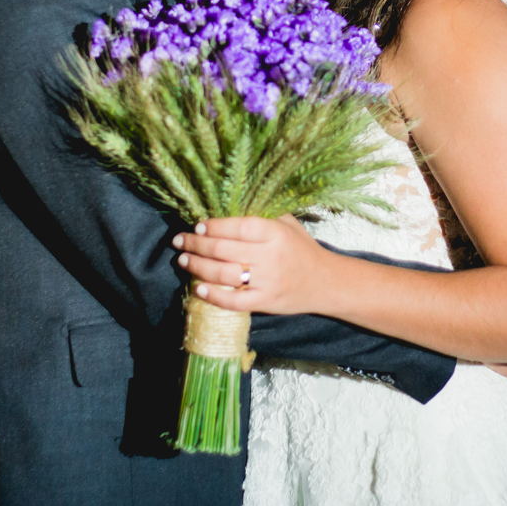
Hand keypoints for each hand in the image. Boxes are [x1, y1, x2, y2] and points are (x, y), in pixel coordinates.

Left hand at [172, 216, 326, 313]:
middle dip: (196, 244)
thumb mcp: (288, 224)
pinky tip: (198, 287)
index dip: (214, 226)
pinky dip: (214, 295)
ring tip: (183, 260)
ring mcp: (267, 281)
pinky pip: (234, 301)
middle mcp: (270, 256)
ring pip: (224, 274)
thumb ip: (262, 214)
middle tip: (179, 241)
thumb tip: (226, 203)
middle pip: (224, 250)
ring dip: (198, 266)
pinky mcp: (266, 302)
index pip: (238, 227)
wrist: (327, 283)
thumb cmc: (302, 249)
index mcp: (275, 233)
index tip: (196, 225)